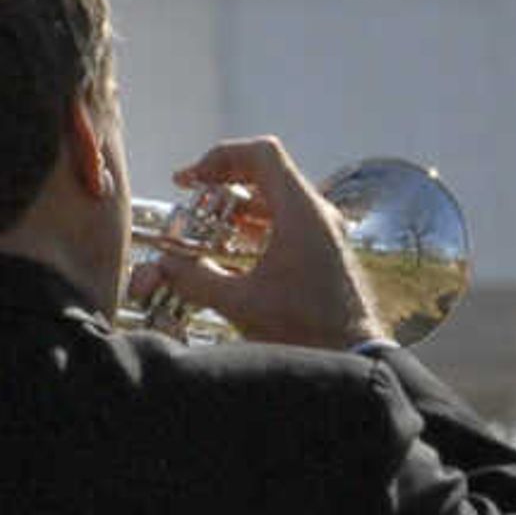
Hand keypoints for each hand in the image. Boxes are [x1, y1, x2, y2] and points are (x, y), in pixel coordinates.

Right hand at [146, 135, 381, 350]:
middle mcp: (319, 214)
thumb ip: (195, 280)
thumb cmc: (307, 332)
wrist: (353, 361)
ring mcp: (327, 232)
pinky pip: (290, 222)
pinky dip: (259, 226)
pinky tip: (235, 252)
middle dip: (224, 183)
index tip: (192, 179)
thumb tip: (162, 267)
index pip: (262, 154)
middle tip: (193, 199)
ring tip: (208, 228)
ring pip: (279, 199)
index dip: (221, 157)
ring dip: (240, 207)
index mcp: (302, 212)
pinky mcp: (327, 252)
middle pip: (268, 173)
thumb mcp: (240, 304)